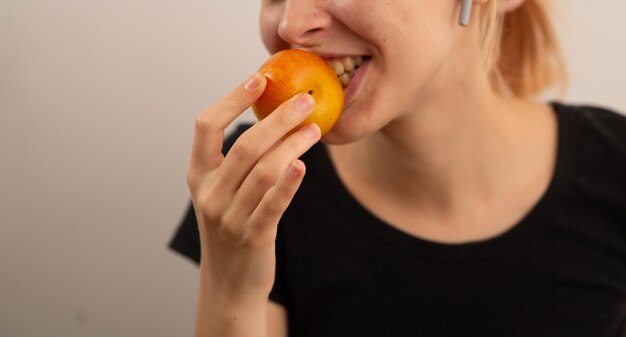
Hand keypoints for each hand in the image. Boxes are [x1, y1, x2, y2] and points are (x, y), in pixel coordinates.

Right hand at [187, 72, 320, 303]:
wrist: (228, 284)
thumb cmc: (231, 228)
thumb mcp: (222, 192)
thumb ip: (237, 160)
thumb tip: (271, 117)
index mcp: (199, 175)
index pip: (206, 126)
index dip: (232, 99)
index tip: (260, 78)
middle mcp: (209, 193)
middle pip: (245, 145)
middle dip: (278, 118)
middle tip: (305, 99)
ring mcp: (228, 217)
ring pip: (263, 171)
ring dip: (293, 145)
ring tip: (316, 129)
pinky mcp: (252, 236)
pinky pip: (272, 204)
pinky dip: (288, 182)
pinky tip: (304, 164)